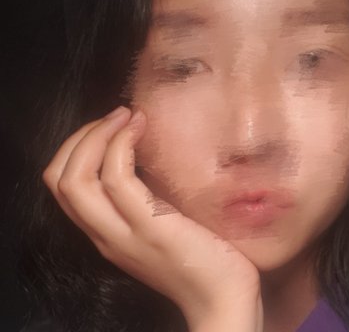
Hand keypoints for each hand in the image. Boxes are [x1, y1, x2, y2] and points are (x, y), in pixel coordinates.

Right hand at [42, 106, 262, 331]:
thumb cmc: (201, 256)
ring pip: (77, 179)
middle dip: (80, 136)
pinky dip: (121, 145)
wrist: (224, 297)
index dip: (76, 148)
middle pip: (60, 179)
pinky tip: (142, 128)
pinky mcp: (151, 227)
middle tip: (115, 115)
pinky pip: (118, 179)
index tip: (108, 126)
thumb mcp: (161, 225)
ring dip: (98, 135)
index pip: (63, 186)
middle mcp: (105, 235)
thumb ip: (145, 201)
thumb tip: (146, 156)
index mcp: (106, 233)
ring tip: (125, 116)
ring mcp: (124, 233)